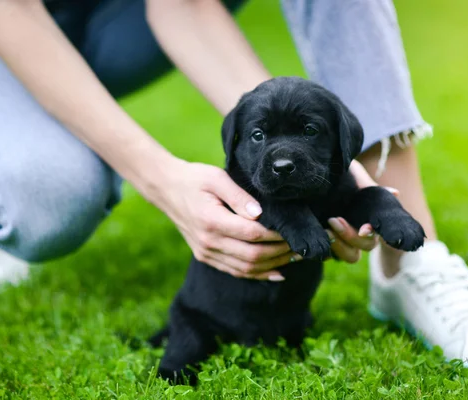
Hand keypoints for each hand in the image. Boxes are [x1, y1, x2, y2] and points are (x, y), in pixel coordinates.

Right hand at [160, 160, 299, 280]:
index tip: (293, 230)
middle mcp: (208, 242)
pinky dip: (258, 274)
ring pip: (245, 268)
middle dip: (280, 253)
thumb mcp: (216, 178)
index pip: (252, 234)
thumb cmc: (194, 179)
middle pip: (252, 256)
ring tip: (295, 257)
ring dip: (273, 266)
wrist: (166, 189)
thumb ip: (239, 196)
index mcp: (212, 221)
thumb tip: (261, 213)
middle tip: (302, 246)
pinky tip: (276, 272)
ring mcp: (206, 252)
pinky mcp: (205, 256)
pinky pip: (235, 271)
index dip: (276, 235)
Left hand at [324, 160, 399, 262]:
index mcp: (369, 219)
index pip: (375, 232)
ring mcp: (342, 239)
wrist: (316, 174)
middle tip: (333, 220)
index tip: (363, 230)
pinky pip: (325, 253)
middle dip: (349, 236)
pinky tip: (311, 241)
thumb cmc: (341, 176)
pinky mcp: (323, 242)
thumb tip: (395, 193)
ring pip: (348, 255)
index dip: (370, 233)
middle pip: (363, 246)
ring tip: (325, 230)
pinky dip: (318, 249)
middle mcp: (358, 233)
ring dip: (337, 245)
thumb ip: (369, 187)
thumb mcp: (353, 178)